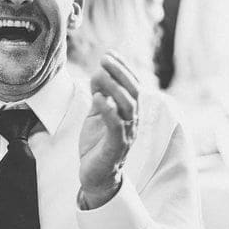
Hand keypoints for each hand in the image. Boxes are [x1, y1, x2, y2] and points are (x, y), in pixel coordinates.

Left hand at [78, 53, 139, 208]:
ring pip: (128, 106)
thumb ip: (99, 95)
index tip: (109, 53)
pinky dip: (108, 110)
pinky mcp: (116, 146)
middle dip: (120, 73)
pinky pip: (116, 126)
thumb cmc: (97, 144)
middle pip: (133, 92)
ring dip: (114, 88)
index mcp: (129, 112)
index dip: (123, 68)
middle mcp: (132, 121)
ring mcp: (126, 134)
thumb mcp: (96, 115)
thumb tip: (99, 74)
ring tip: (99, 74)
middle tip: (104, 59)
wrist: (95, 174)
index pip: (132, 85)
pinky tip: (97, 98)